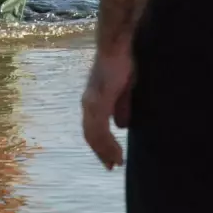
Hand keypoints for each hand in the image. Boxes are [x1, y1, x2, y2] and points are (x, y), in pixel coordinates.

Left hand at [81, 49, 132, 169]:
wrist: (118, 46)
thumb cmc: (122, 63)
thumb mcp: (123, 90)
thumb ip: (121, 107)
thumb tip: (122, 126)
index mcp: (94, 101)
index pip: (93, 129)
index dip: (100, 144)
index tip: (110, 159)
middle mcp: (88, 104)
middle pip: (90, 135)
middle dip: (101, 152)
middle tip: (112, 166)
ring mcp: (92, 103)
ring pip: (94, 134)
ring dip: (104, 150)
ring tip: (116, 162)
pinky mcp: (99, 101)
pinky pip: (100, 127)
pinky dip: (107, 142)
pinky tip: (115, 150)